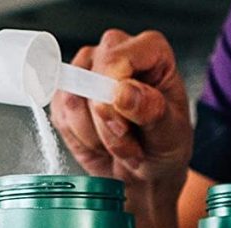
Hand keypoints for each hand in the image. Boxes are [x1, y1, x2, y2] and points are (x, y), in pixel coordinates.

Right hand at [50, 29, 192, 212]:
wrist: (146, 174)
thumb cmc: (164, 146)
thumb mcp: (170, 134)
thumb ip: (151, 109)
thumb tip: (122, 91)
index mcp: (149, 50)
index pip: (115, 58)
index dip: (113, 93)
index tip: (125, 124)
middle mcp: (115, 52)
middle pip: (88, 77)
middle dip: (104, 121)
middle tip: (128, 141)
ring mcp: (87, 72)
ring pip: (71, 100)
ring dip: (94, 135)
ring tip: (118, 144)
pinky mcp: (67, 96)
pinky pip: (60, 117)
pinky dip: (80, 140)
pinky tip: (100, 144)